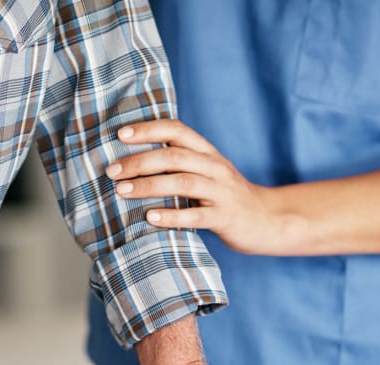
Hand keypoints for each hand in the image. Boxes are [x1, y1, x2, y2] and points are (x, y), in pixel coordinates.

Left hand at [106, 119, 294, 255]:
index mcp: (208, 153)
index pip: (177, 131)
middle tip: (111, 170)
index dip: (149, 129)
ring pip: (182, 182)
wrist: (267, 220)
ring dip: (149, 185)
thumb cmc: (227, 198)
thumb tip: (137, 161)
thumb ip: (181, 165)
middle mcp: (215, 167)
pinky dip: (171, 216)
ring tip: (121, 191)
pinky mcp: (225, 217)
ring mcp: (221, 192)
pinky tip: (150, 217)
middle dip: (139, 161)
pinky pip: (196, 215)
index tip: (121, 134)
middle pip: (174, 156)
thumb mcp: (208, 173)